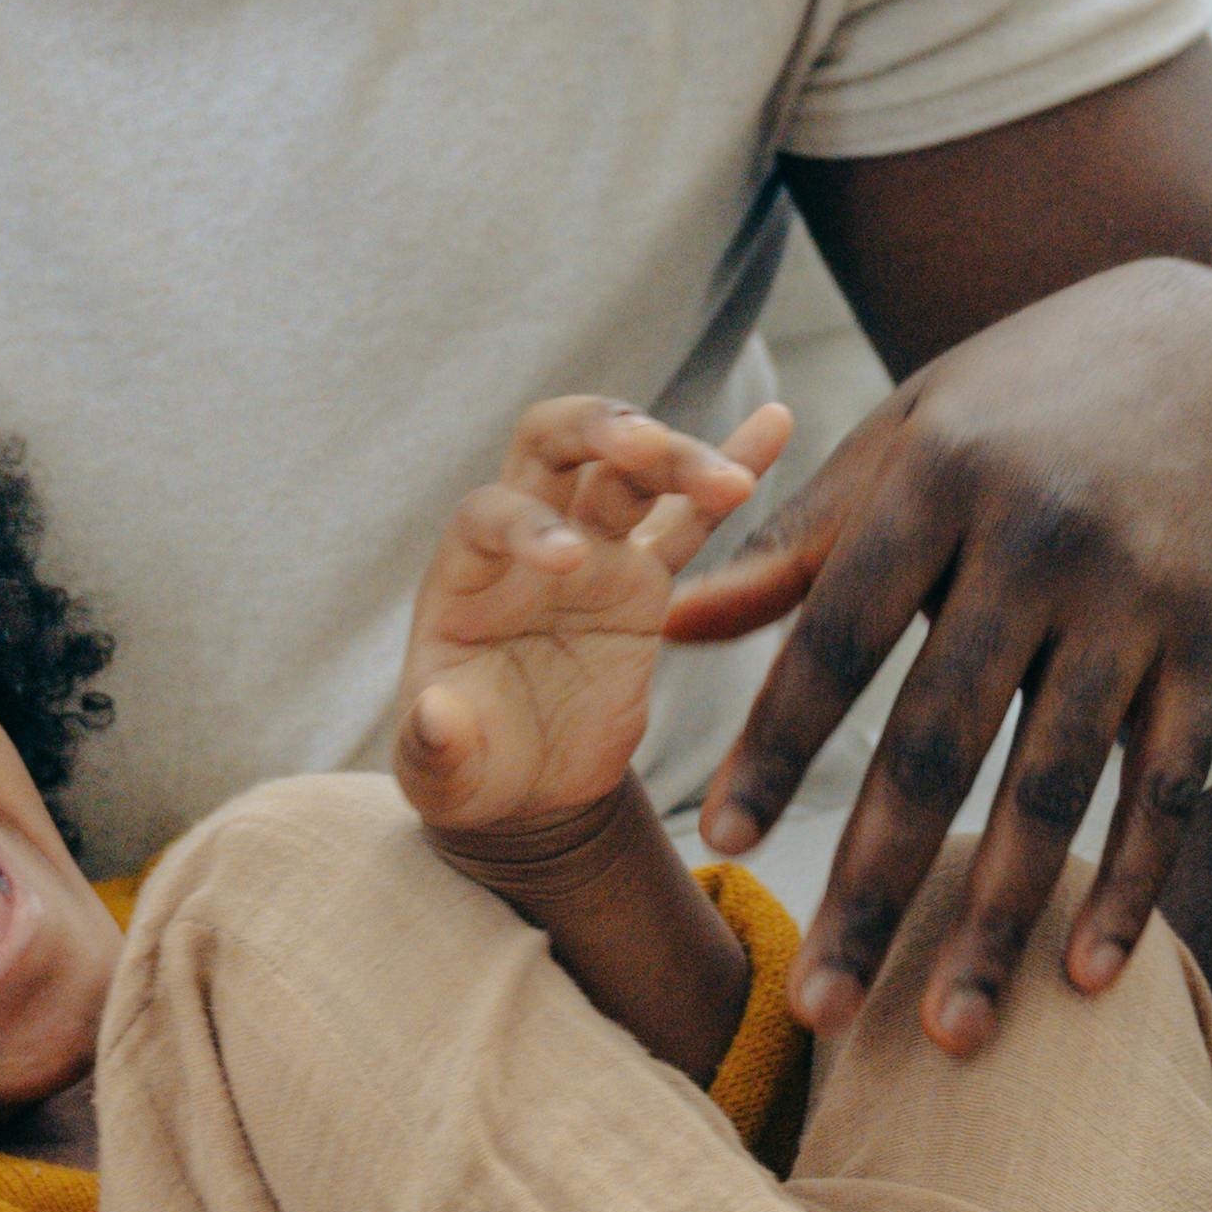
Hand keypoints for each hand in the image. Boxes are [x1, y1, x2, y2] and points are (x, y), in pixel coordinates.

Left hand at [395, 397, 791, 845]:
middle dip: (598, 430)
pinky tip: (775, 423)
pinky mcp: (647, 579)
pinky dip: (731, 468)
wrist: (527, 788)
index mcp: (465, 574)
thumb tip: (436, 718)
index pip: (489, 513)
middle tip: (646, 444)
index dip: (527, 524)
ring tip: (732, 481)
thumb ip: (436, 747)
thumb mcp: (442, 773)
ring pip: (634, 474)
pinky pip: (693, 520)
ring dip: (678, 458)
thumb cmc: (468, 771)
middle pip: (555, 447)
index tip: (571, 561)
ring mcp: (594, 551)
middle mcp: (528, 541)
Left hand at [668, 263, 1211, 1047]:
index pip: (835, 637)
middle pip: (938, 741)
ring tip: (947, 1036)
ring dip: (998, 922)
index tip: (721, 842)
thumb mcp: (907, 434)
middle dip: (874, 883)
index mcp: (939, 478)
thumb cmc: (1023, 400)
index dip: (777, 745)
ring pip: (1055, 789)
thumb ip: (795, 540)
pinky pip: (1169, 786)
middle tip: (815, 1004)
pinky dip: (1131, 885)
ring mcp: (1138, 599)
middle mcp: (1040, 541)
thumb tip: (666, 626)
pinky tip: (1084, 977)